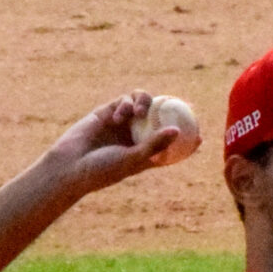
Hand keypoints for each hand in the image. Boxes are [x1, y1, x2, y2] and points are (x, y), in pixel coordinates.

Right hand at [47, 92, 181, 194]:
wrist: (71, 165)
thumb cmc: (102, 170)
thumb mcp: (132, 160)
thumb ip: (154, 145)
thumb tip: (179, 131)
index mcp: (144, 155)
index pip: (170, 146)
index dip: (186, 142)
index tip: (201, 137)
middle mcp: (135, 138)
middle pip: (160, 120)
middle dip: (171, 111)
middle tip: (180, 105)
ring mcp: (122, 124)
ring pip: (143, 105)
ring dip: (144, 102)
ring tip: (139, 111)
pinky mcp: (107, 112)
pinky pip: (124, 101)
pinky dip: (125, 105)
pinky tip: (119, 115)